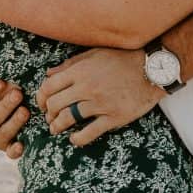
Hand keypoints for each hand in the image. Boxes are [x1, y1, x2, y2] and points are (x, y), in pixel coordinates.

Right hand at [0, 67, 28, 159]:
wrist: (6, 119)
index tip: (1, 82)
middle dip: (5, 105)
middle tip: (18, 94)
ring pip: (3, 133)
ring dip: (14, 122)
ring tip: (25, 111)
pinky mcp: (8, 149)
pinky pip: (10, 153)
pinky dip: (15, 150)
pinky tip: (21, 145)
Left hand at [36, 48, 164, 146]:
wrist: (152, 70)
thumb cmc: (123, 59)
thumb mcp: (94, 54)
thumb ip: (70, 64)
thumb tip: (48, 74)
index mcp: (80, 71)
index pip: (49, 86)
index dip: (40, 97)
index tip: (41, 103)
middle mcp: (87, 87)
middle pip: (55, 104)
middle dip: (47, 113)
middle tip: (48, 117)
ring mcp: (100, 104)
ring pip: (68, 119)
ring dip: (57, 126)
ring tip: (55, 129)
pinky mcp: (113, 117)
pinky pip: (90, 132)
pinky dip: (78, 139)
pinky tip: (74, 139)